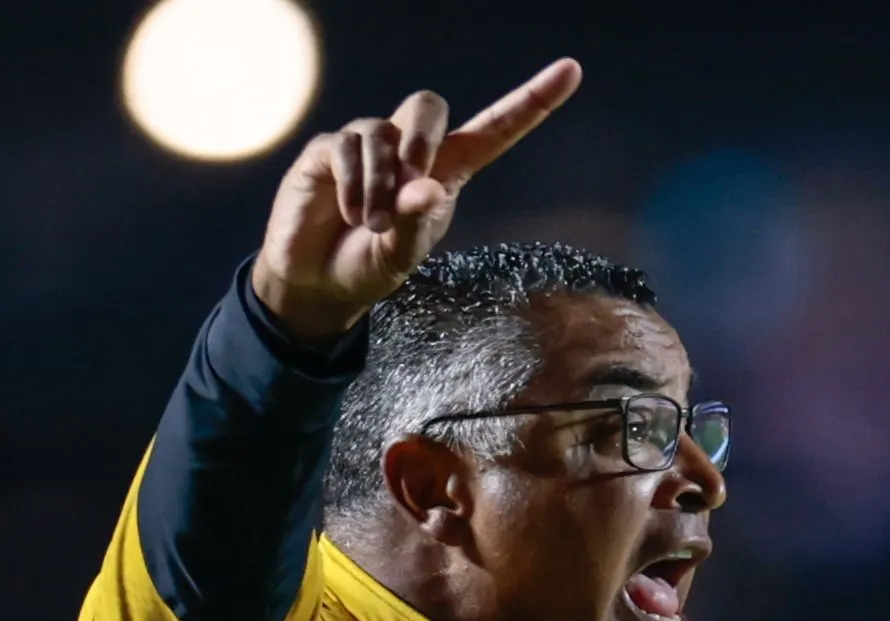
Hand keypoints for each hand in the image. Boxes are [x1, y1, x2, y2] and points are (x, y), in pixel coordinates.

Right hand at [249, 57, 582, 342]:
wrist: (317, 281)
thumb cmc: (369, 265)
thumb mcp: (401, 257)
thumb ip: (416, 225)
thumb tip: (426, 188)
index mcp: (447, 172)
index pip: (495, 128)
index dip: (532, 100)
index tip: (571, 70)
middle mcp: (408, 150)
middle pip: (427, 104)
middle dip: (423, 136)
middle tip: (414, 180)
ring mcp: (366, 145)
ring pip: (380, 131)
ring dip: (380, 181)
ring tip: (374, 223)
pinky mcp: (326, 151)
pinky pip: (344, 146)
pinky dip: (352, 183)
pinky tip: (350, 214)